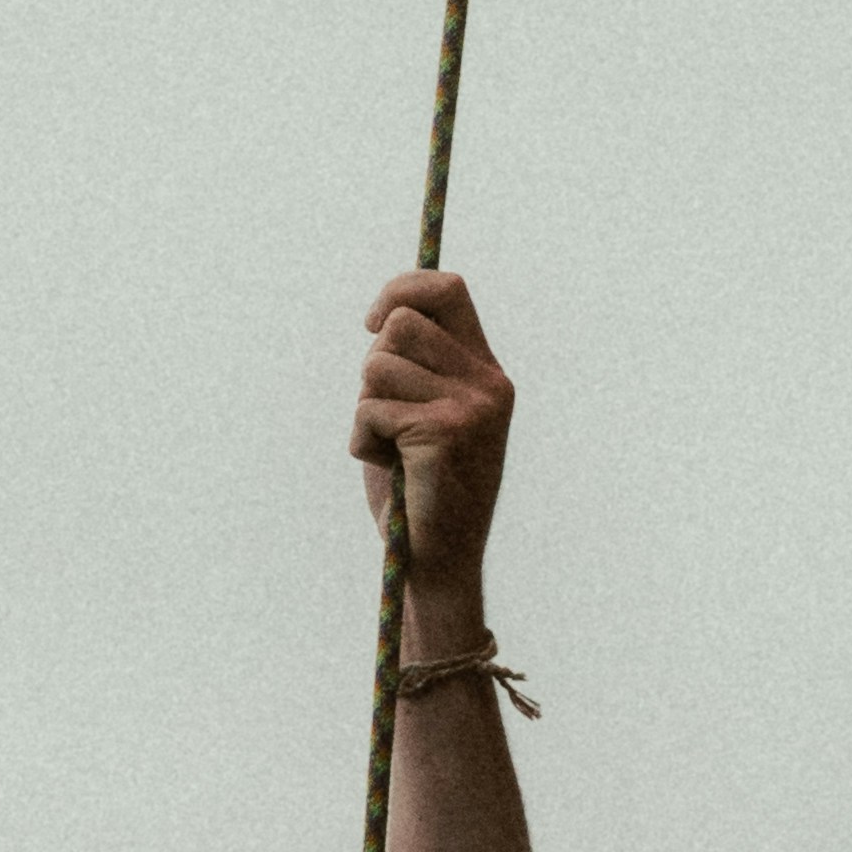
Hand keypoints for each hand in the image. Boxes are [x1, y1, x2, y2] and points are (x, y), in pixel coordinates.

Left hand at [353, 267, 514, 603]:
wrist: (440, 562)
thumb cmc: (419, 488)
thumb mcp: (424, 413)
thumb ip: (415, 365)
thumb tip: (383, 316)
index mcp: (487, 372)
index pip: (448, 289)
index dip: (401, 290)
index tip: (371, 323)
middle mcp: (488, 383)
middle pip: (400, 324)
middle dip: (373, 367)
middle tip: (385, 414)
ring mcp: (471, 407)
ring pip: (377, 367)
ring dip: (365, 409)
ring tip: (390, 448)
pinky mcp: (444, 432)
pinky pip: (370, 409)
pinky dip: (363, 440)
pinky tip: (388, 467)